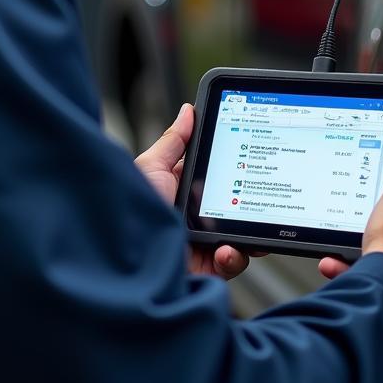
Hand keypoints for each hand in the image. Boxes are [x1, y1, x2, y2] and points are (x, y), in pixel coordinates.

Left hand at [135, 103, 252, 280]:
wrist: (126, 270)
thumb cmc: (130, 218)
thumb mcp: (151, 169)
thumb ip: (173, 141)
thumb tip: (189, 111)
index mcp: (178, 189)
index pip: (213, 173)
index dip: (231, 166)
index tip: (248, 156)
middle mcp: (192, 216)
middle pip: (232, 202)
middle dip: (248, 199)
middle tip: (256, 194)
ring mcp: (201, 244)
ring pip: (239, 232)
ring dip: (246, 232)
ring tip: (241, 231)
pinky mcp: (206, 269)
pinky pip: (232, 262)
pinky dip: (233, 256)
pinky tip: (223, 251)